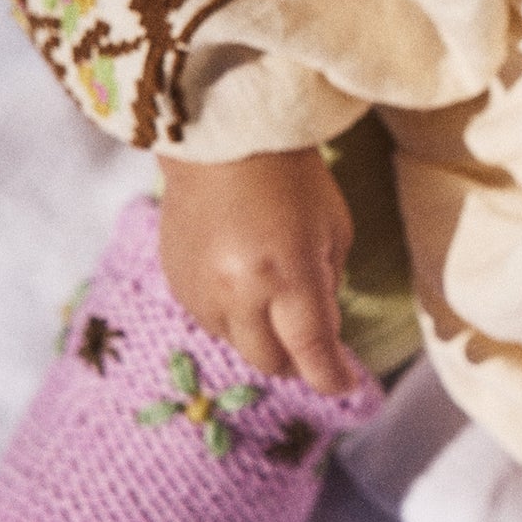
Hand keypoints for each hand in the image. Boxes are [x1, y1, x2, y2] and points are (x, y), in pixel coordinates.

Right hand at [155, 148, 357, 396]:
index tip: (346, 383)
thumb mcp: (334, 230)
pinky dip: (232, 315)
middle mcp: (238, 293)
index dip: (332, 378)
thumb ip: (330, 289)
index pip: (311, 354)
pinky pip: (209, 321)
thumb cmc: (292, 177)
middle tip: (313, 343)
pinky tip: (243, 280)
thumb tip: (324, 334)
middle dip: (297, 360)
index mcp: (287, 276)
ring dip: (262, 336)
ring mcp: (200, 291)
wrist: (220, 138)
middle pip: (271, 363)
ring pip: (238, 345)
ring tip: (274, 297)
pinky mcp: (175, 283)